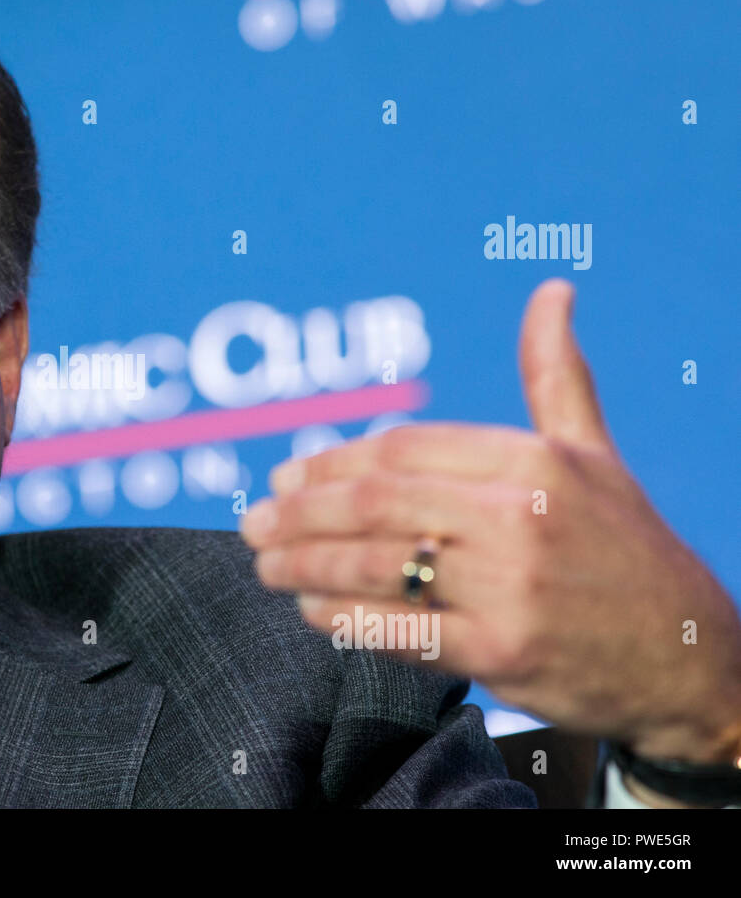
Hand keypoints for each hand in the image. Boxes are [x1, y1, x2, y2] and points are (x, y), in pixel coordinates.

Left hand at [240, 279, 740, 766]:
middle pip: (373, 502)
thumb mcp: (595, 453)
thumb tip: (552, 289)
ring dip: (305, 565)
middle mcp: (520, 513)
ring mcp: (510, 585)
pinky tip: (311, 612)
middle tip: (253, 522)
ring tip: (266, 565)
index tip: (287, 477)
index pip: (400, 448)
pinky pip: (399, 629)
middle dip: (299, 514)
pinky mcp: (503, 650)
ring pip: (375, 563)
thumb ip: (556, 375)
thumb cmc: (629, 548)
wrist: (694, 657)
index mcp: (532, 457)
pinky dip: (344, 619)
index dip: (331, 462)